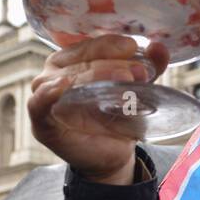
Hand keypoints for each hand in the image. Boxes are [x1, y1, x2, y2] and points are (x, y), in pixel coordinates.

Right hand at [27, 35, 169, 182]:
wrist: (113, 155)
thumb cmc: (118, 117)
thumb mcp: (136, 91)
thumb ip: (148, 69)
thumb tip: (161, 47)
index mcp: (74, 58)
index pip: (90, 44)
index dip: (112, 44)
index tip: (135, 47)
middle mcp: (55, 72)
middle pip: (81, 62)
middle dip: (111, 64)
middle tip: (138, 71)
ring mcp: (45, 95)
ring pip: (64, 78)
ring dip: (93, 75)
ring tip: (123, 80)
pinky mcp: (41, 122)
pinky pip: (38, 104)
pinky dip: (48, 94)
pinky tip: (63, 86)